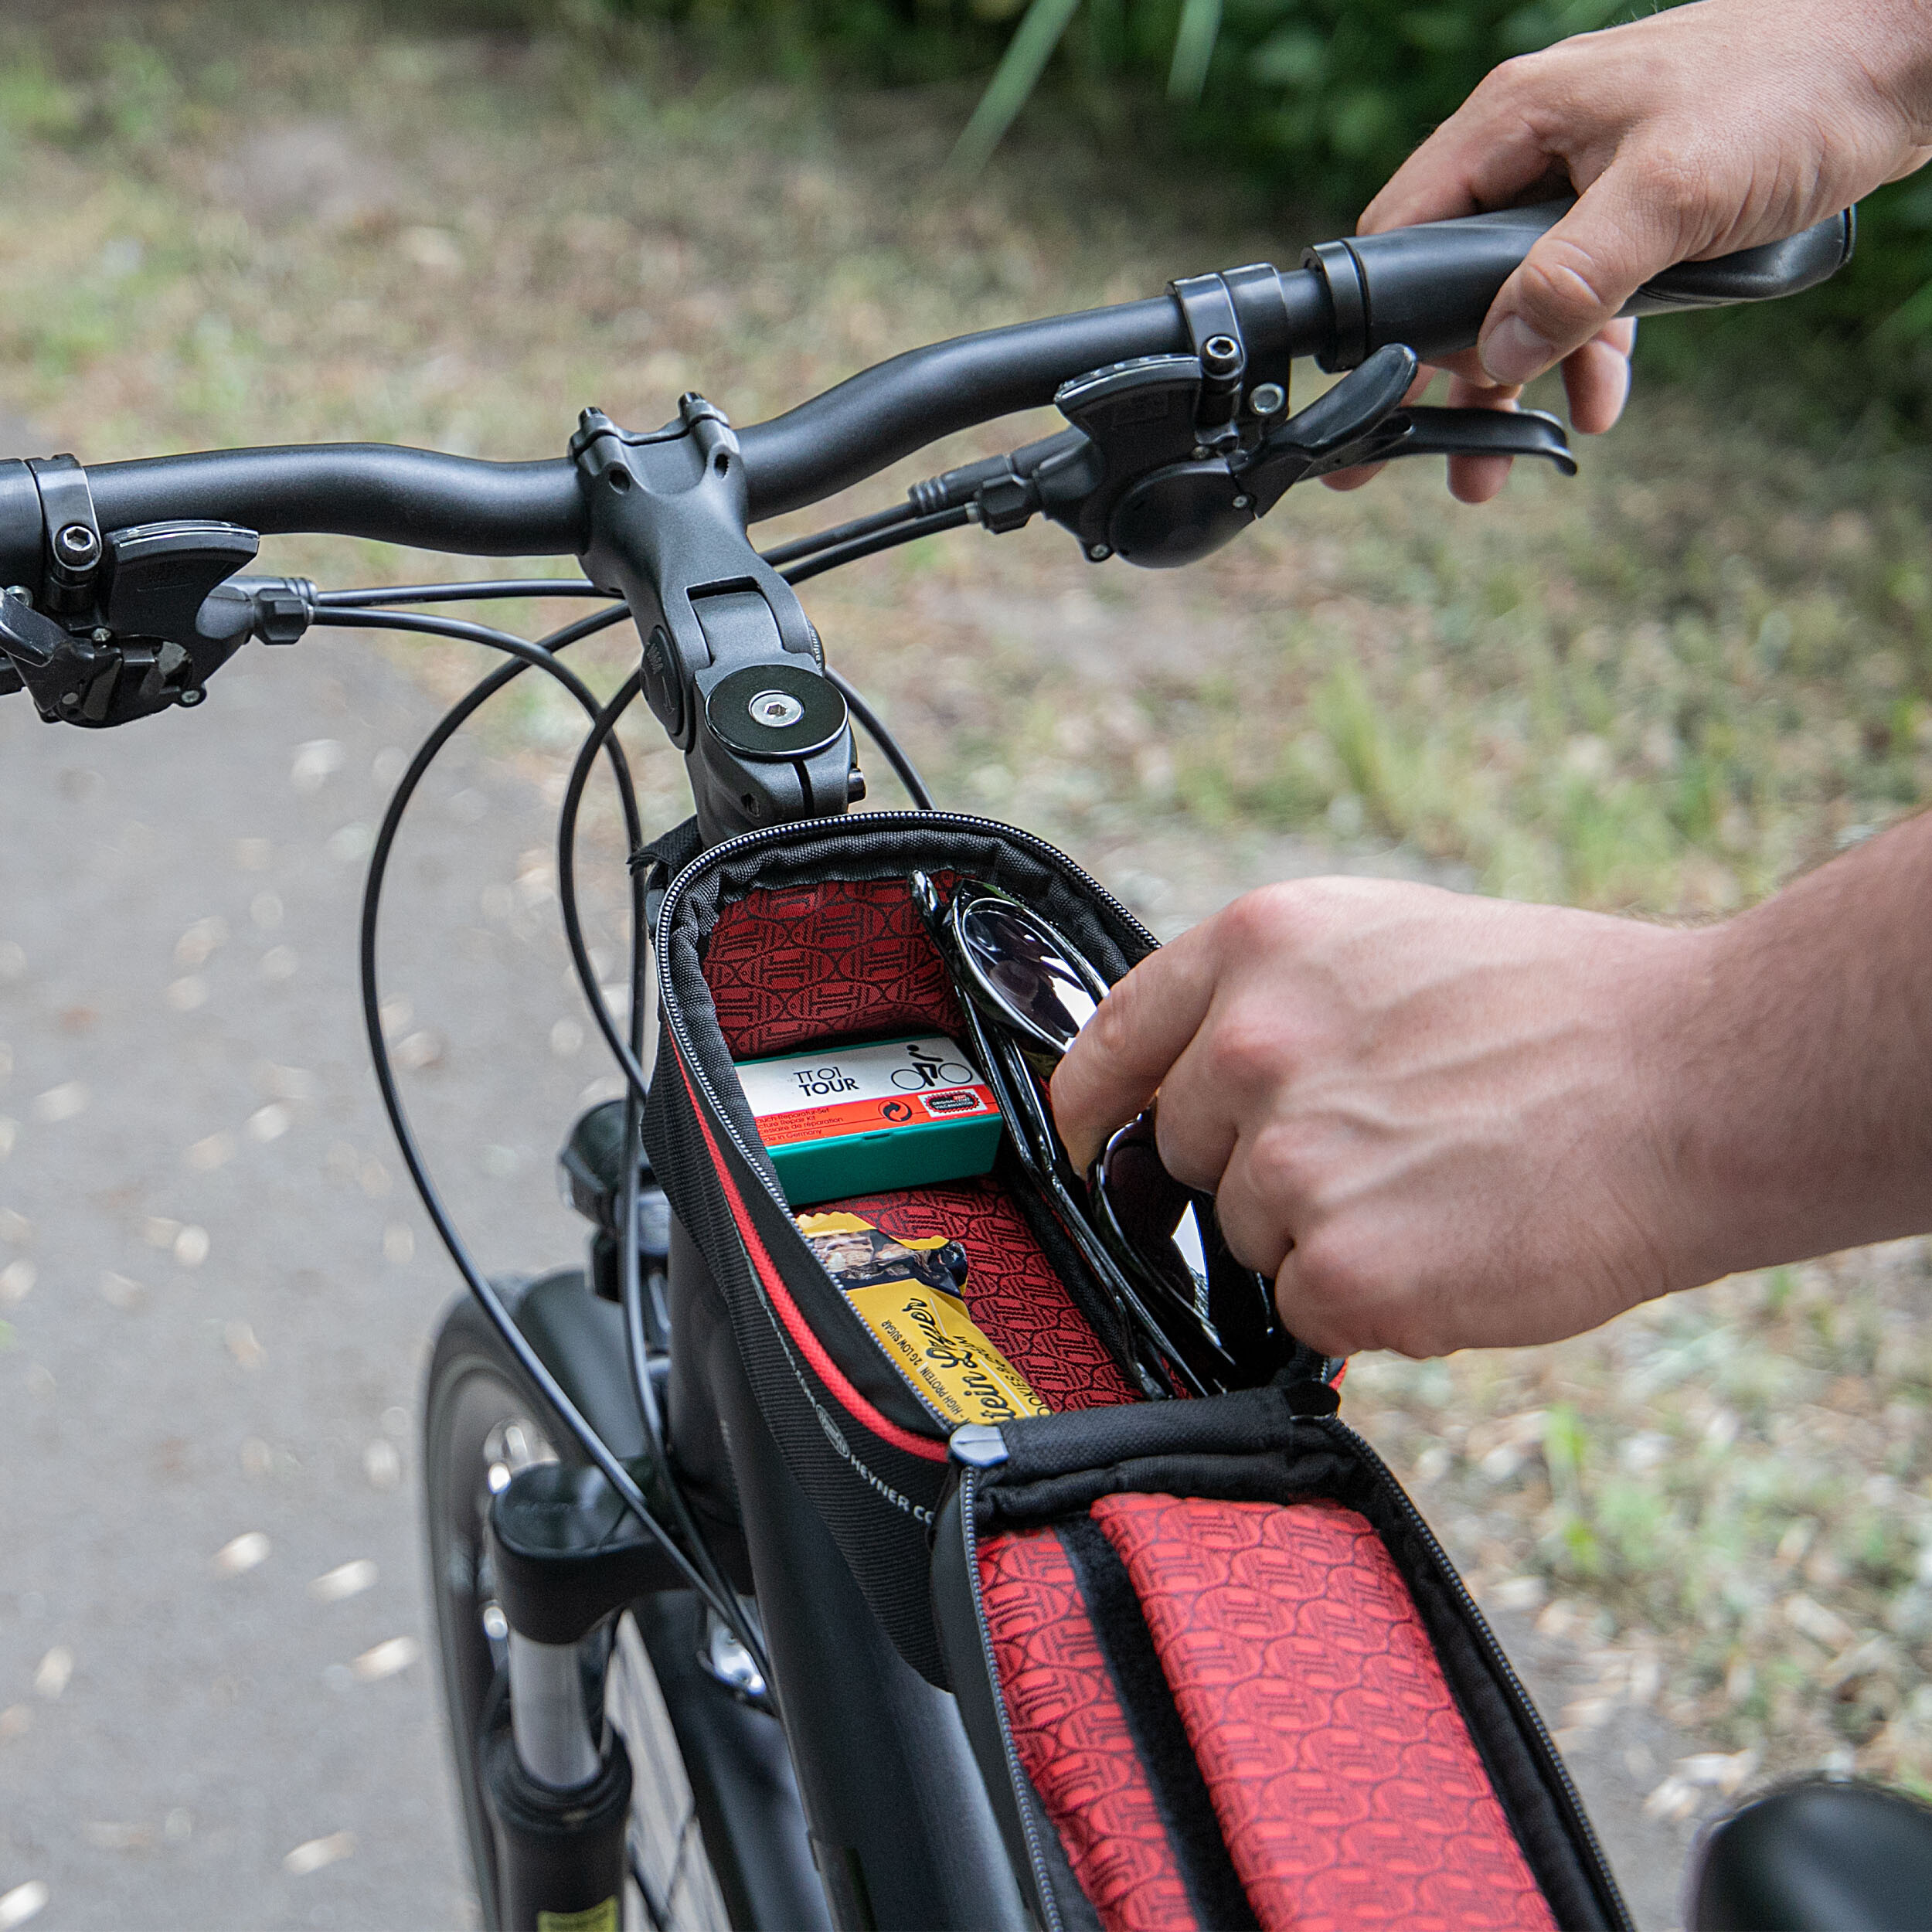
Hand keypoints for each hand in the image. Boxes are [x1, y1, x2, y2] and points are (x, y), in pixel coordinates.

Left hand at [1050, 879, 1707, 1356]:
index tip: (1089, 1145)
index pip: (1106, 1046)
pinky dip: (1370, 1304)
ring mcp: (1291, 1162)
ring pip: (1245, 1240)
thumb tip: (1196, 1079)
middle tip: (1380, 1154)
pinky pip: (1306, 1314)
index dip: (1092, 1111)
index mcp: (1257, 948)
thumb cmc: (1568, 1011)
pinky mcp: (1343, 1270)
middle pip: (1180, 1157)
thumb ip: (1272, 1003)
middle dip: (1254, 1171)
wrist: (1698, 1079)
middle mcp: (1251, 1048)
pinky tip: (1451, 1247)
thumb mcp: (1386, 944)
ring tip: (1436, 1189)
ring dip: (1322, 1238)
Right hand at [1328, 0, 1931, 502]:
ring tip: (1492, 470)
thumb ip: (1573, 277)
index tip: (1377, 401)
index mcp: (1515, 121)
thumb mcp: (1672, 194)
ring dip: (1510, 383)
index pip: (1405, 227)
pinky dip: (1585, 352)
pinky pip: (1585, 293)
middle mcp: (1534, 147)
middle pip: (1451, 278)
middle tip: (1399, 462)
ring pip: (1518, 298)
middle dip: (1437, 377)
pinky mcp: (1635, 207)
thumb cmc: (1794, 91)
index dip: (1384, 318)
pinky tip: (1596, 404)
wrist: (1905, 56)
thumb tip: (1493, 356)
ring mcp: (1583, 178)